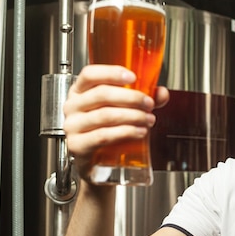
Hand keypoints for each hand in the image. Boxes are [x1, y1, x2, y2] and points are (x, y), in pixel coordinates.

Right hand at [63, 64, 169, 181]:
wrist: (97, 162)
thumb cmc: (106, 130)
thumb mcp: (123, 110)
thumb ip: (143, 99)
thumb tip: (161, 93)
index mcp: (80, 91)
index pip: (90, 74)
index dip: (112, 73)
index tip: (133, 77)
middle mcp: (73, 106)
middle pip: (102, 94)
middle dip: (131, 98)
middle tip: (149, 104)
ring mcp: (73, 126)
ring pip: (106, 115)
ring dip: (133, 116)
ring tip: (148, 119)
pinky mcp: (77, 145)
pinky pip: (103, 135)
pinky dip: (125, 132)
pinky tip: (139, 132)